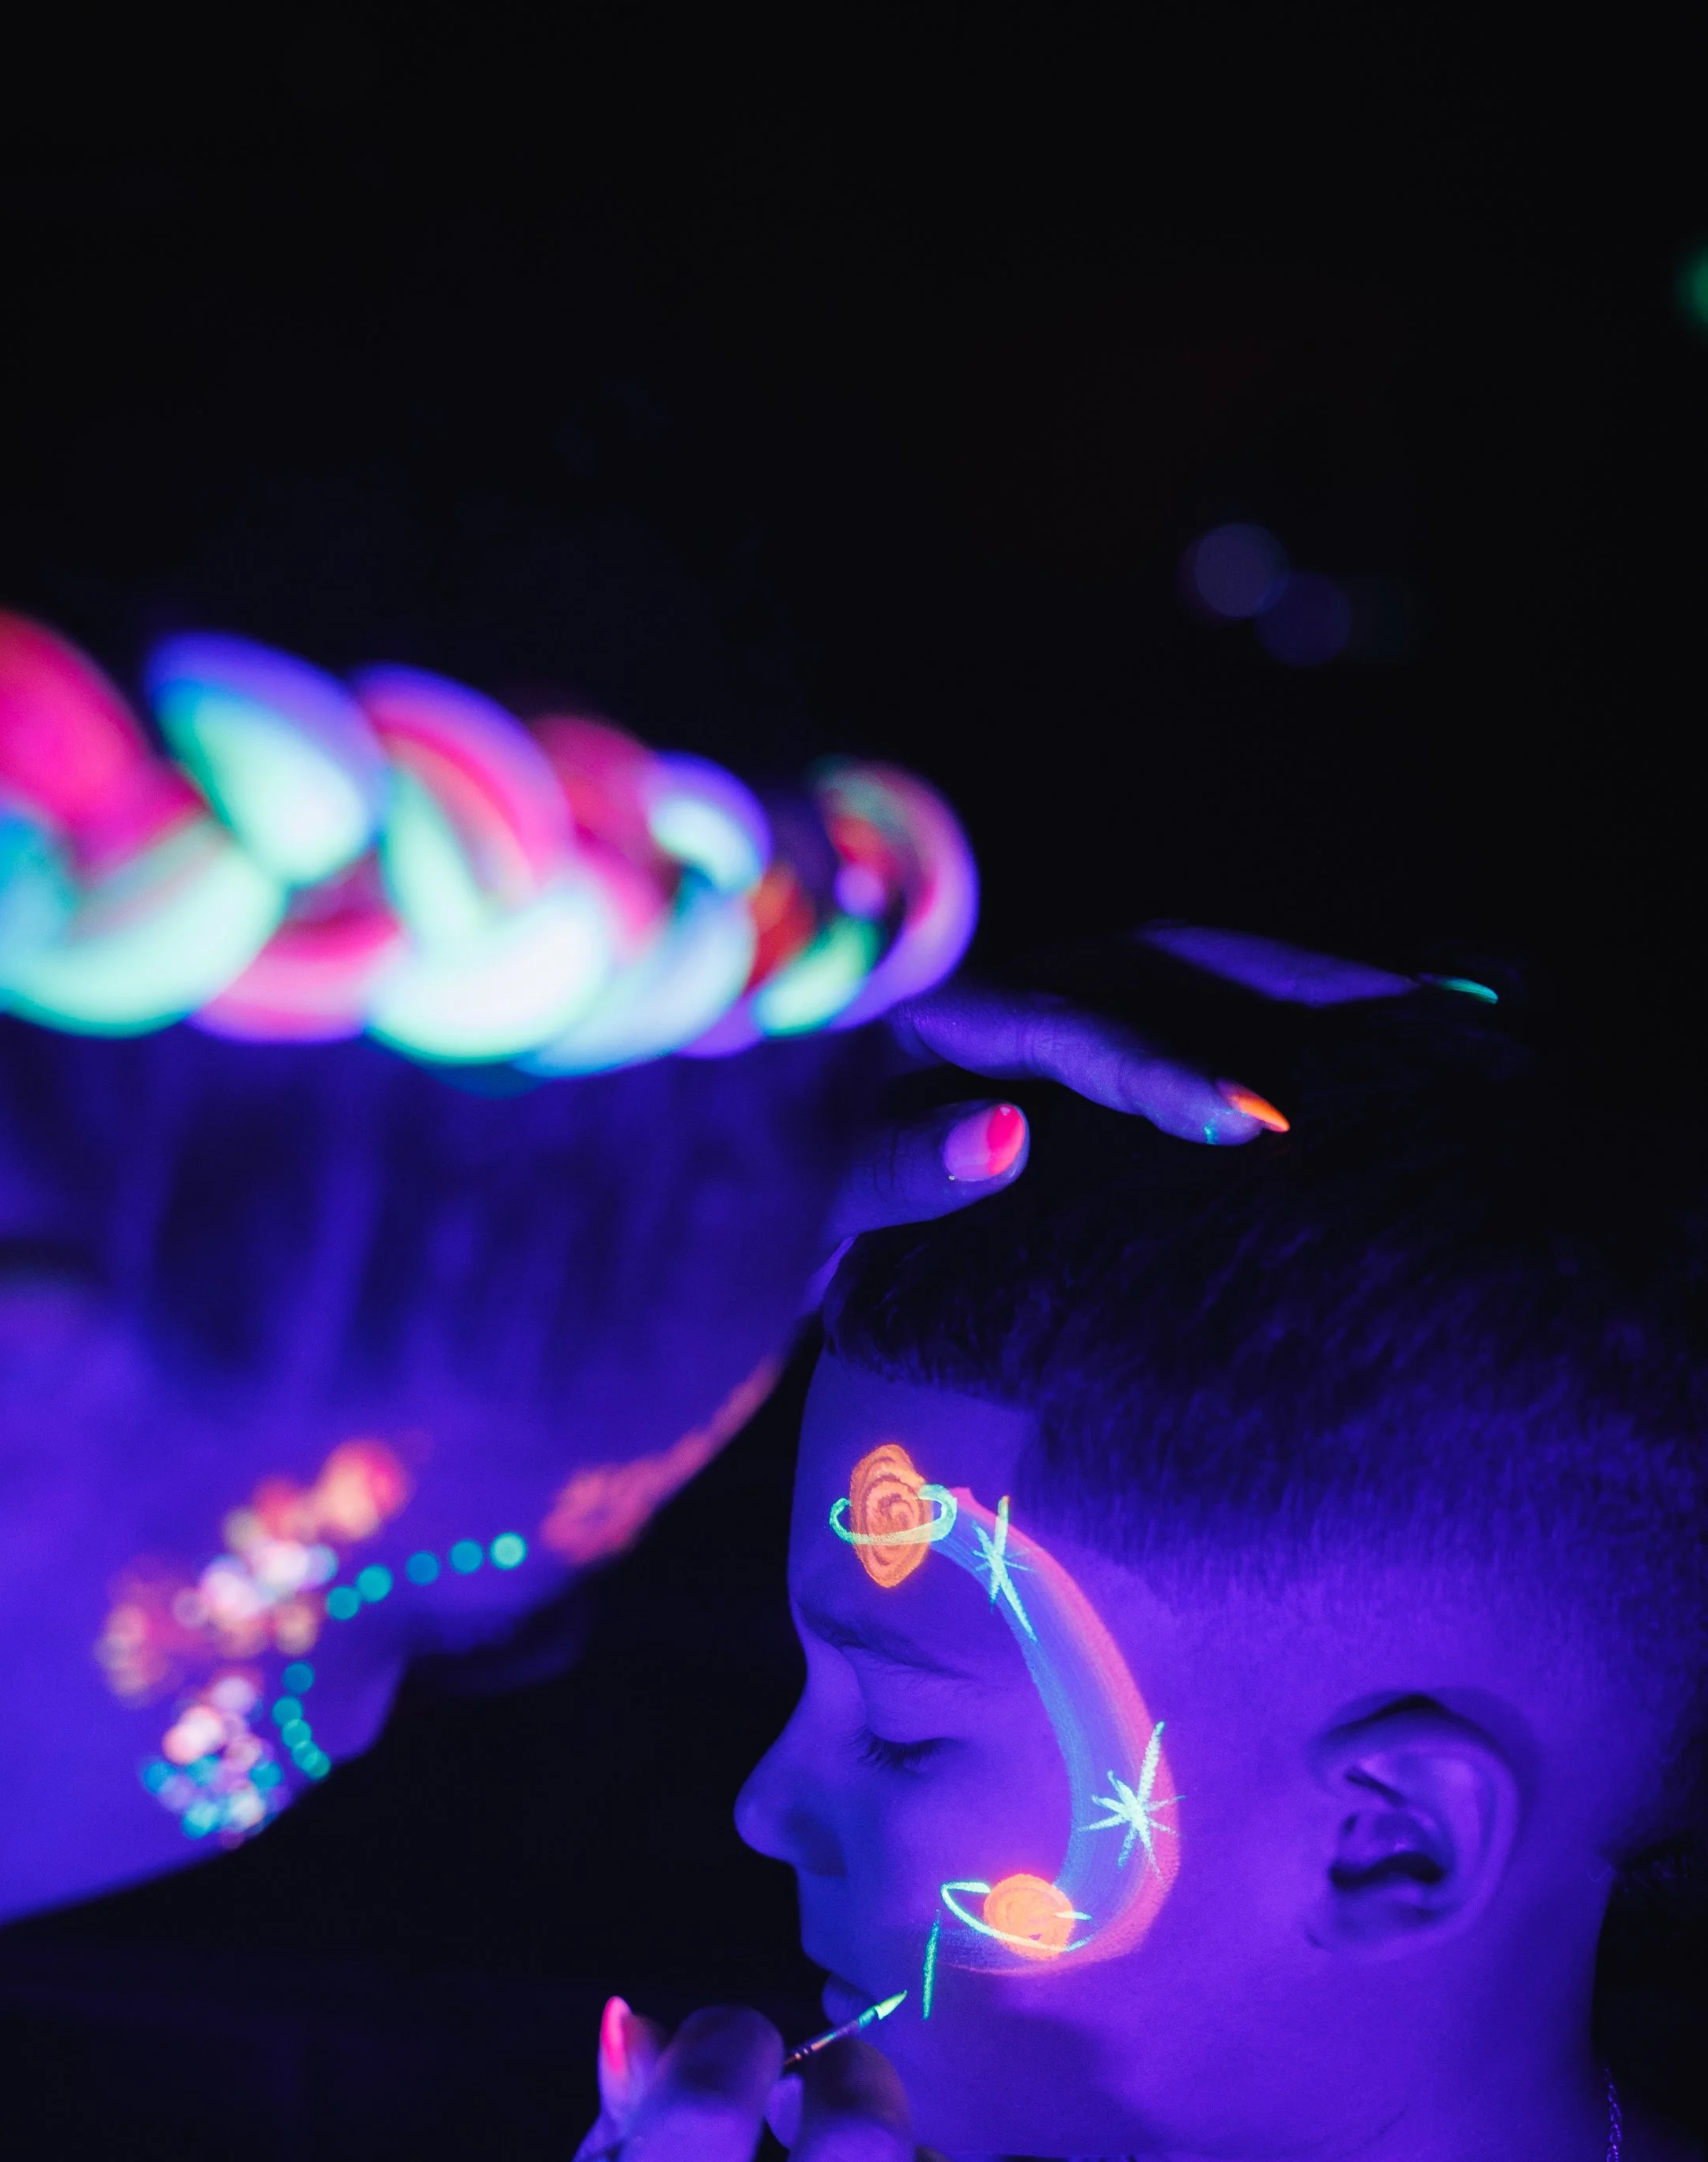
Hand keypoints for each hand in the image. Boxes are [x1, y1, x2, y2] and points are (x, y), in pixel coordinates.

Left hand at [827, 925, 1417, 1243]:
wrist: (744, 1195)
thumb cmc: (770, 1195)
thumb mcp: (811, 1193)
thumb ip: (898, 1166)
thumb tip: (1010, 1130)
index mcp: (923, 1005)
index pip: (1060, 1025)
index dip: (1160, 1072)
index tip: (1250, 1125)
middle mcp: (993, 981)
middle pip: (1156, 965)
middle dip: (1284, 991)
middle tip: (1405, 1030)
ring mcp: (1037, 1000)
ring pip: (1180, 977)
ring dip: (1292, 996)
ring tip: (1418, 1021)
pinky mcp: (1064, 1035)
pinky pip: (1170, 1016)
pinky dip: (1256, 1029)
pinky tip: (1354, 1050)